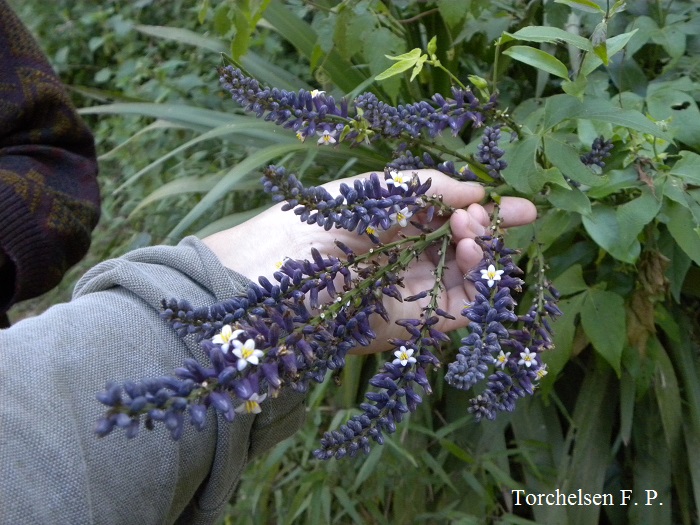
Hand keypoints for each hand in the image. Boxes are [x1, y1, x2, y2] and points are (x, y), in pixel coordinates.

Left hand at [202, 169, 536, 352]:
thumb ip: (426, 187)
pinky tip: (473, 257)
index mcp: (394, 226)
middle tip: (485, 218)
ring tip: (473, 234)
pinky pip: (461, 311)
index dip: (483, 211)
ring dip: (482, 254)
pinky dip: (479, 288)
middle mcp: (406, 259)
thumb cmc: (314, 223)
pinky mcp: (411, 325)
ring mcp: (411, 293)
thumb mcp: (373, 190)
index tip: (514, 204)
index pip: (450, 219)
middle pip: (463, 248)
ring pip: (467, 278)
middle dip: (486, 230)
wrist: (273, 279)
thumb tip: (477, 193)